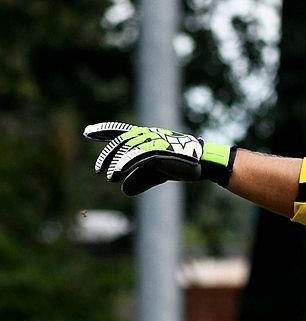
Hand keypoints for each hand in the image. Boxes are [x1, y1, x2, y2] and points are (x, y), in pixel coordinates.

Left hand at [83, 122, 233, 195]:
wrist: (203, 164)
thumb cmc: (181, 165)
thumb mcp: (156, 173)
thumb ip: (139, 179)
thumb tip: (124, 190)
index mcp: (146, 137)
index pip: (120, 131)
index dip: (103, 130)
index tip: (87, 132)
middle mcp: (147, 136)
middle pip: (120, 141)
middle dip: (107, 155)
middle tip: (98, 170)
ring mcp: (153, 141)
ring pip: (127, 148)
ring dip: (114, 162)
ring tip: (107, 176)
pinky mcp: (158, 150)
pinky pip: (137, 156)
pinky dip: (125, 164)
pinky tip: (116, 174)